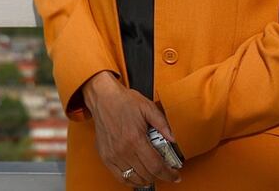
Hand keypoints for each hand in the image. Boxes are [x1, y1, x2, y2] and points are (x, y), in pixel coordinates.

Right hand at [81, 71, 180, 186]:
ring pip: (134, 179)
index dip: (169, 174)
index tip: (175, 176)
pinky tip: (138, 175)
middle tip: (166, 170)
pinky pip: (120, 177)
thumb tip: (174, 139)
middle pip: (147, 175)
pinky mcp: (105, 157)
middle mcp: (123, 150)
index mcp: (135, 138)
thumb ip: (163, 123)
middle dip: (161, 176)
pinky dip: (131, 180)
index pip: (156, 166)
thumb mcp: (148, 107)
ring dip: (147, 179)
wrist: (102, 98)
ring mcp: (113, 155)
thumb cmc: (123, 101)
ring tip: (153, 172)